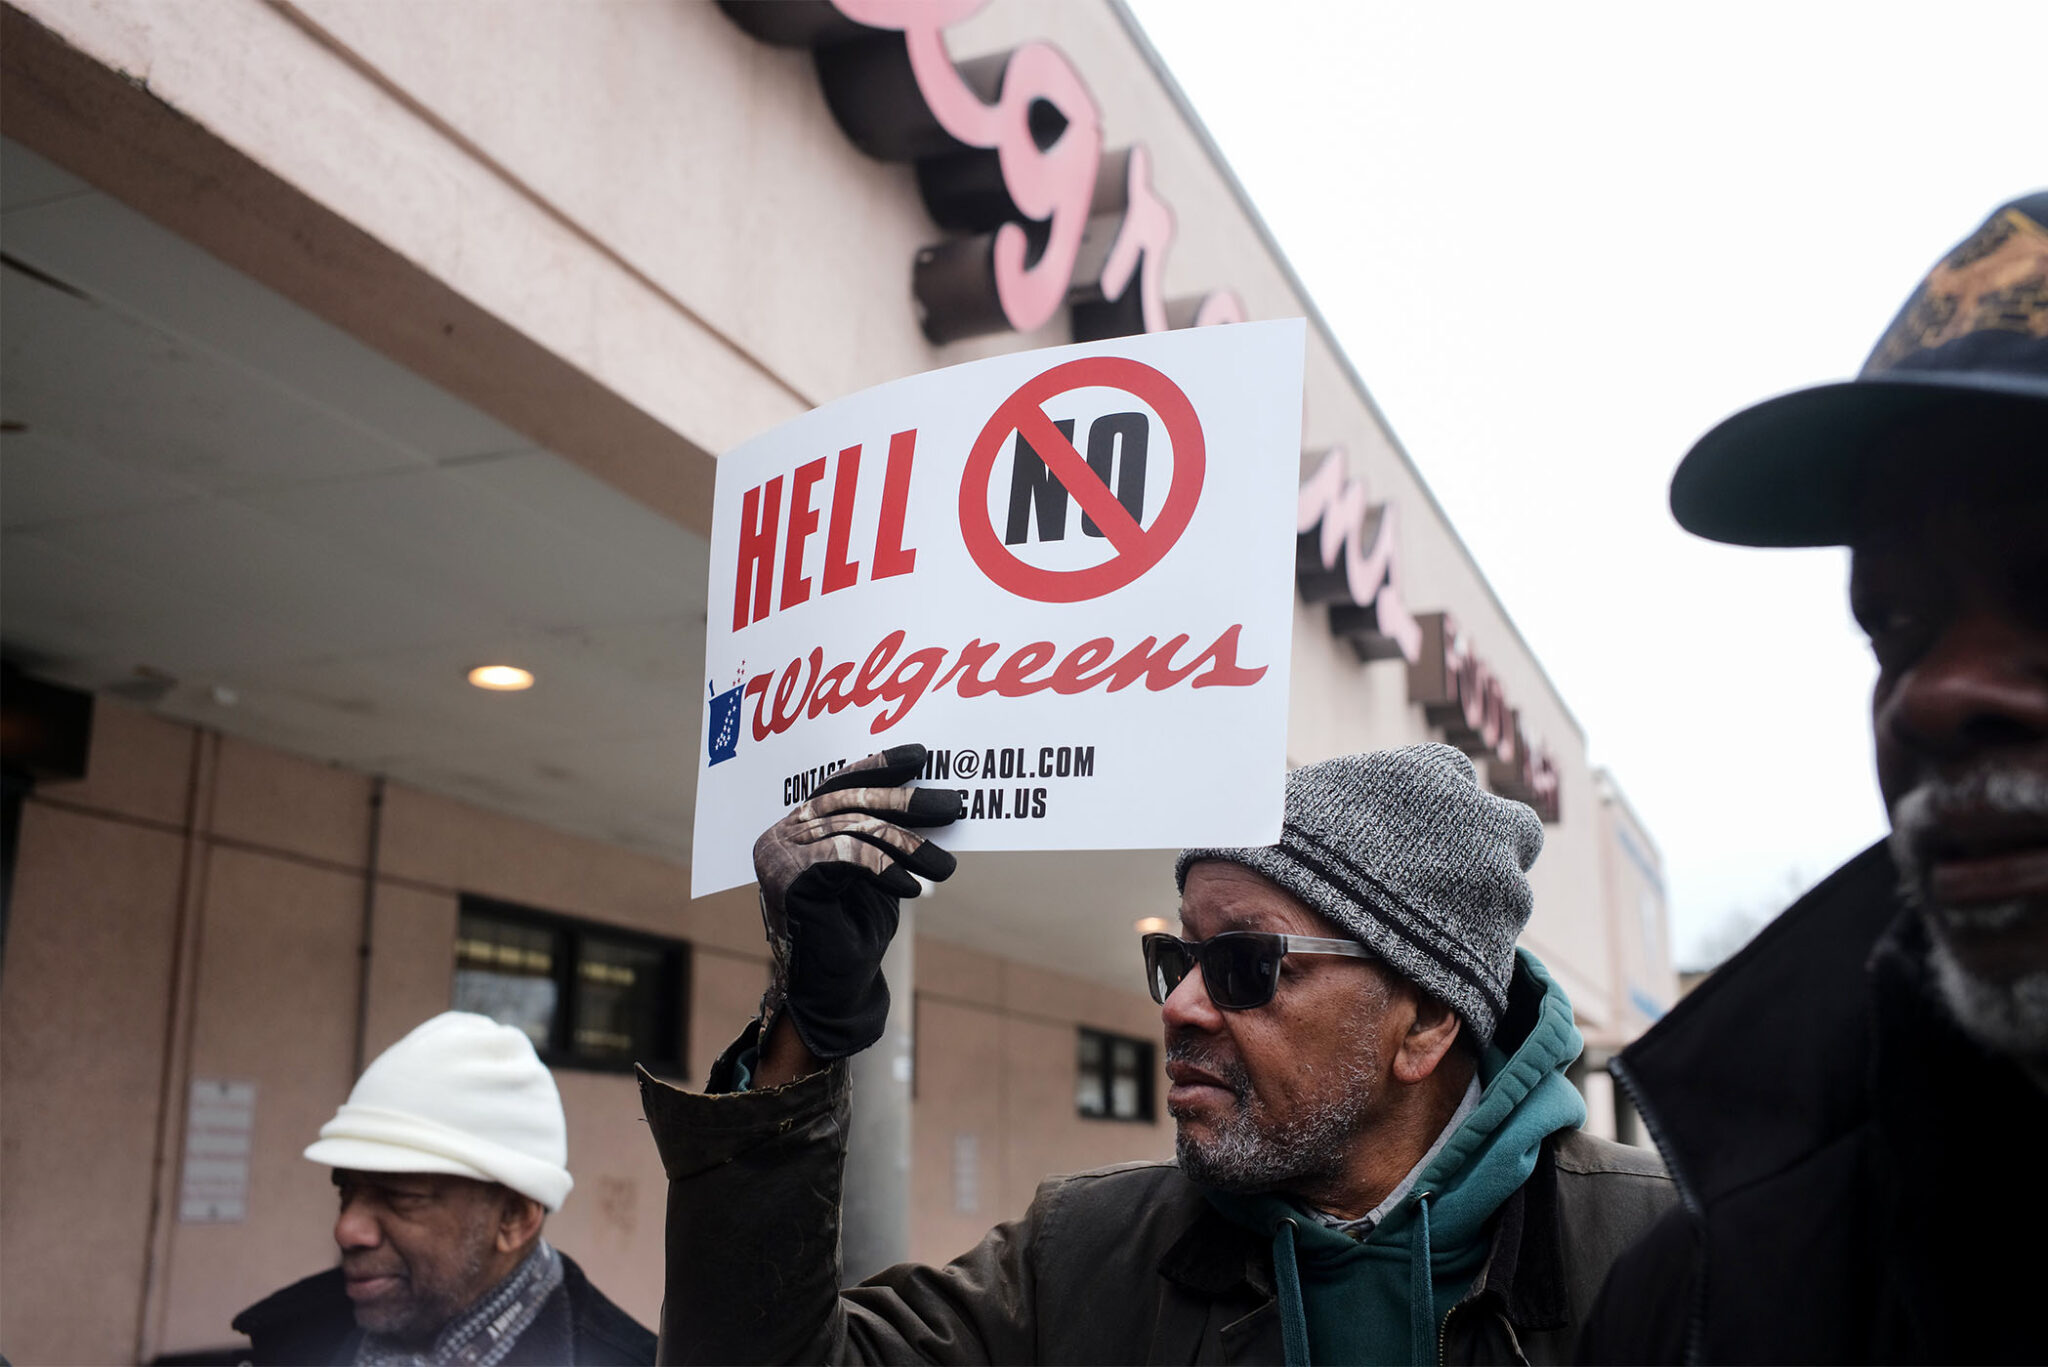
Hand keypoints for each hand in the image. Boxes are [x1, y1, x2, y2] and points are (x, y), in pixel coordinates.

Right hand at [753, 745, 957, 1061]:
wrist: (832, 989)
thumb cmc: (855, 928)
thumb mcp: (879, 869)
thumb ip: (888, 834)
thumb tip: (934, 797)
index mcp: (796, 826)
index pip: (839, 784)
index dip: (879, 766)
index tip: (920, 754)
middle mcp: (780, 835)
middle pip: (850, 801)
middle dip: (905, 802)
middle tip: (952, 805)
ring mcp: (780, 855)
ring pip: (856, 829)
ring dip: (908, 845)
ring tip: (945, 864)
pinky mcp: (790, 878)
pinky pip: (849, 858)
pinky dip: (886, 869)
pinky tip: (912, 888)